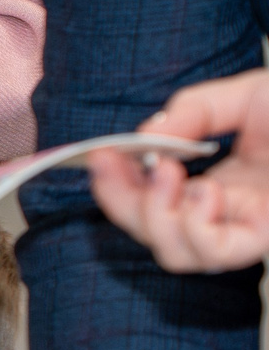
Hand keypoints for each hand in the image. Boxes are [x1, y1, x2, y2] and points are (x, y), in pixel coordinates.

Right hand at [88, 68, 268, 271]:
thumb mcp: (249, 95)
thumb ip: (195, 109)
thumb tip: (151, 137)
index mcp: (221, 181)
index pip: (151, 198)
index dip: (115, 185)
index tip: (97, 158)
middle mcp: (229, 212)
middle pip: (153, 234)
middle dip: (124, 204)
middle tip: (117, 168)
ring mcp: (249, 229)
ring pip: (177, 254)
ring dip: (157, 218)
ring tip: (172, 177)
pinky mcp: (267, 237)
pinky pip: (215, 253)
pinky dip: (197, 227)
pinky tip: (208, 194)